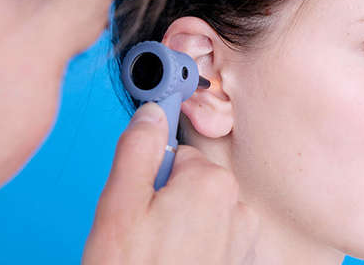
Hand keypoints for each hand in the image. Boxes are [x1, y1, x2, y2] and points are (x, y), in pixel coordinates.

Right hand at [83, 102, 258, 264]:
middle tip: (143, 234)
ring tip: (158, 255)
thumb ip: (138, 150)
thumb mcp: (119, 207)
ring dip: (181, 227)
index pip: (179, 155)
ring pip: (203, 213)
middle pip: (192, 184)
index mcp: (210, 184)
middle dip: (167, 201)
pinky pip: (215, 239)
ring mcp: (243, 240)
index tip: (141, 197)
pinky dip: (197, 249)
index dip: (152, 176)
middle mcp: (237, 208)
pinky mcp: (242, 264)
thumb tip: (152, 113)